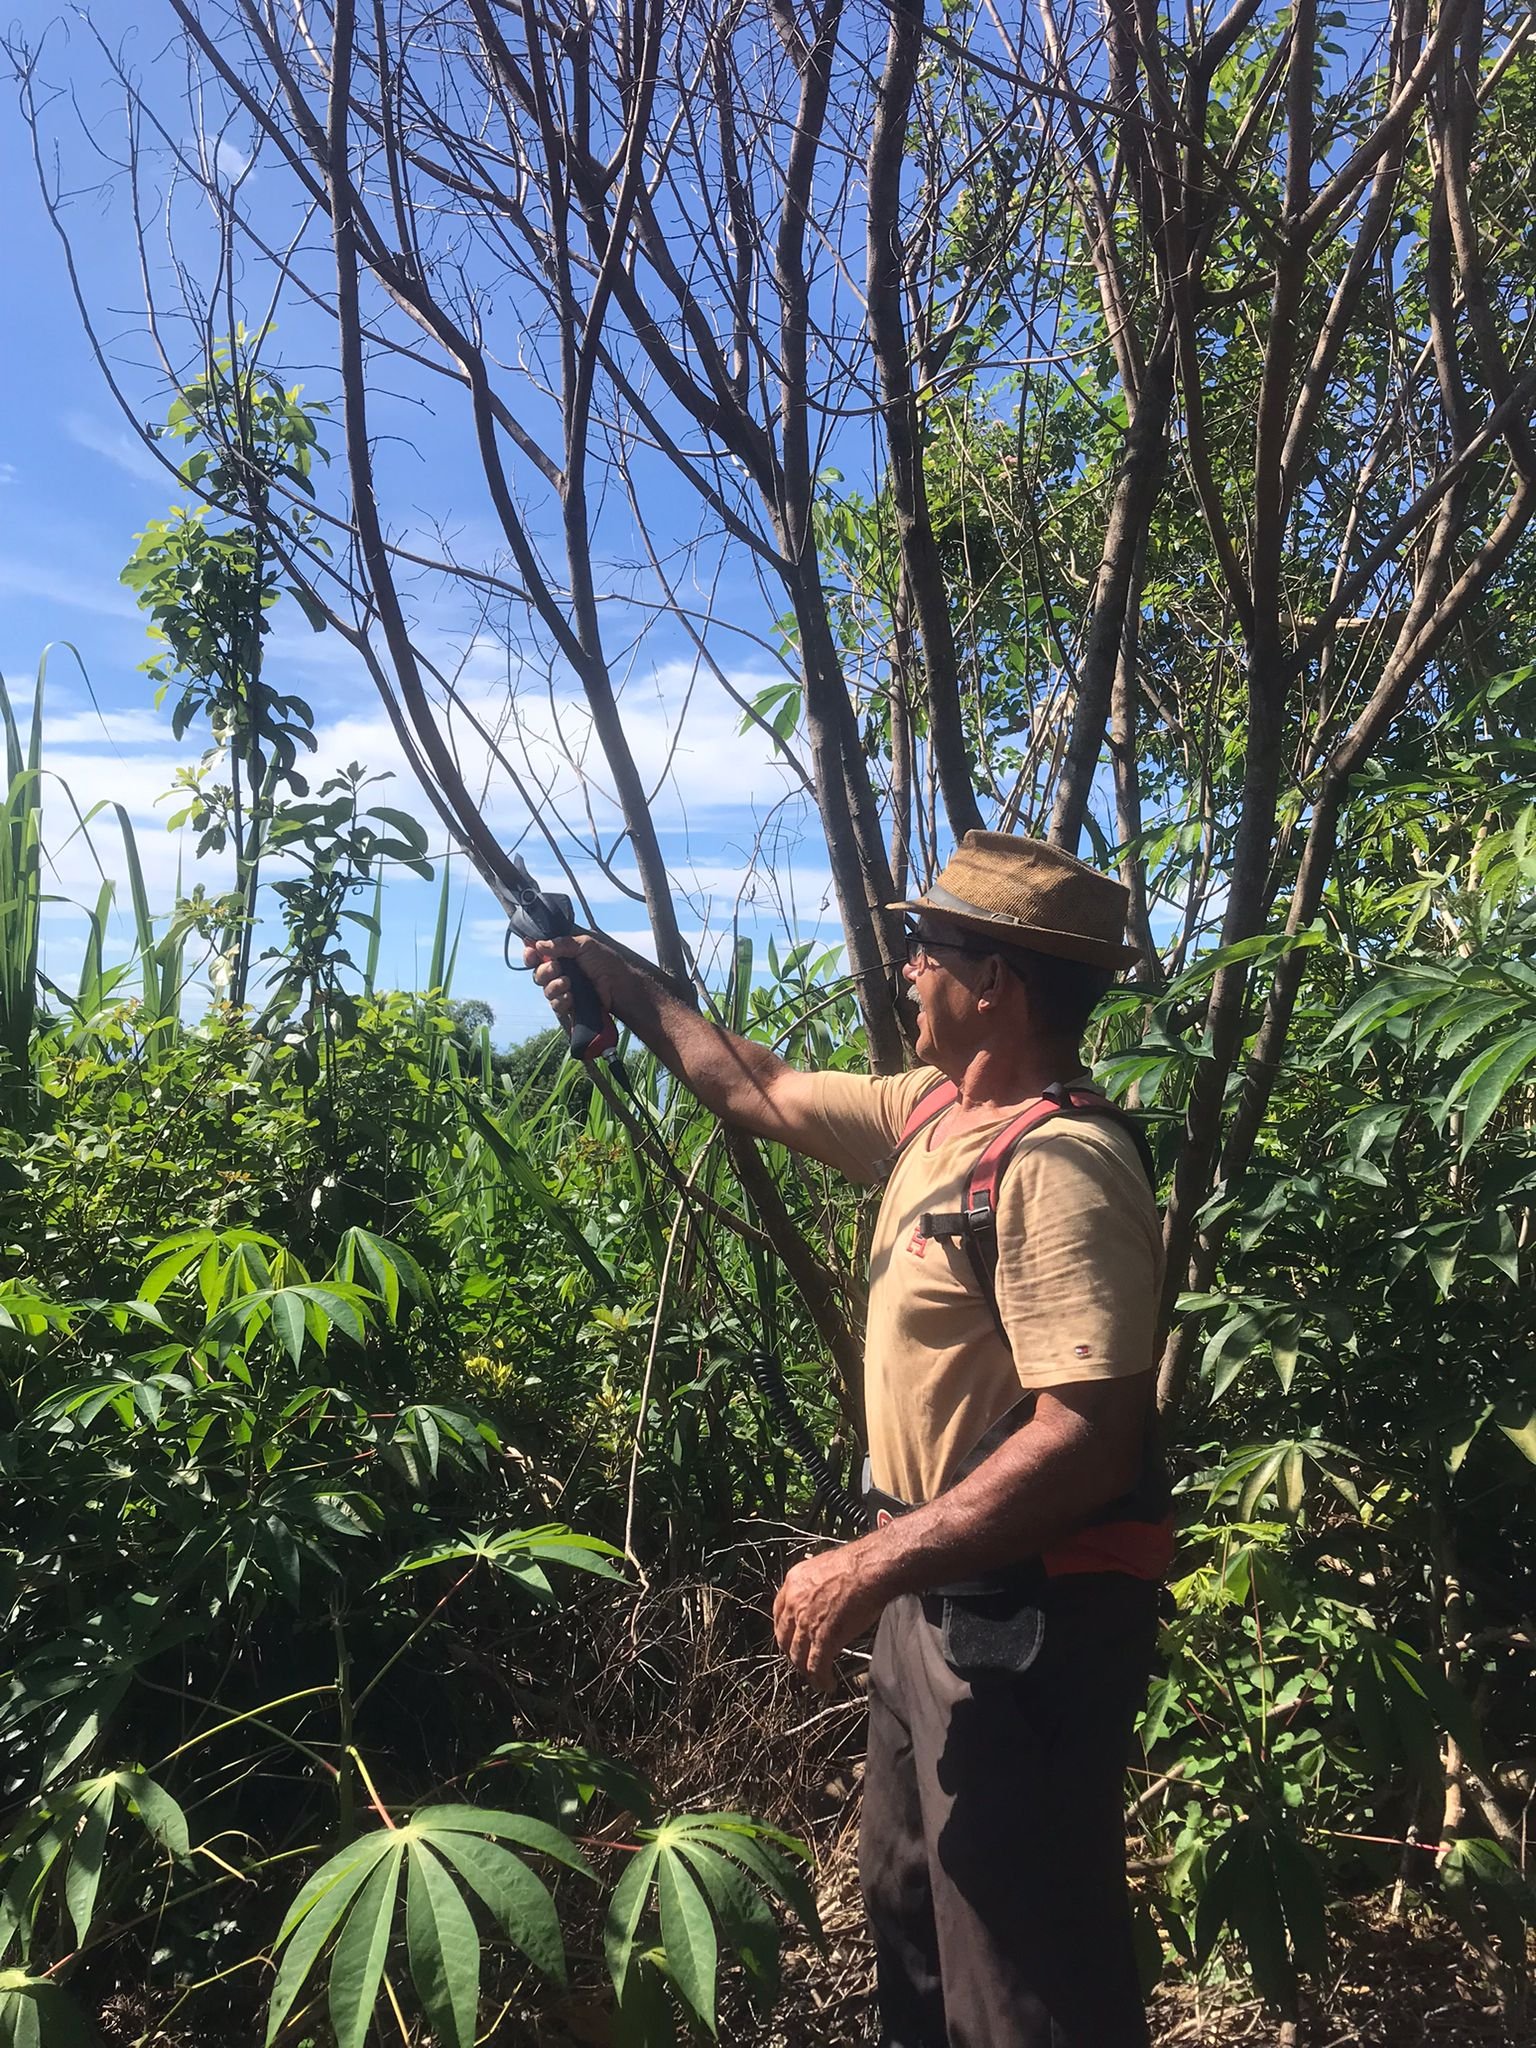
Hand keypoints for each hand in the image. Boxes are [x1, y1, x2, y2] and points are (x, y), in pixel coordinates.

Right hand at [525, 933, 620, 1025]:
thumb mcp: (585, 945)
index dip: (530, 954)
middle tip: (557, 968)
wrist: (619, 985)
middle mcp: (559, 971)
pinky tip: (570, 997)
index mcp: (561, 954)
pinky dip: (560, 1000)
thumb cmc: (606, 963)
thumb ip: (562, 944)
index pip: (537, 954)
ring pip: (545, 989)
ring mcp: (563, 989)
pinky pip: (554, 1004)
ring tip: (568, 983)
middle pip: (537, 973)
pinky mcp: (568, 1004)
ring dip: (554, 985)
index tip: (532, 953)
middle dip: (544, 970)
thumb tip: (539, 944)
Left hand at [772, 1541, 888, 1690]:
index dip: (786, 1631)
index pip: (779, 1613)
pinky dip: (820, 1679)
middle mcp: (794, 1602)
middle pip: (785, 1638)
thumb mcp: (824, 1569)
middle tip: (803, 1662)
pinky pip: (816, 1665)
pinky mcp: (823, 1638)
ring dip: (807, 1671)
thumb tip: (823, 1600)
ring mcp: (806, 1622)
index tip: (792, 1639)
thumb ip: (816, 1587)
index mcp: (793, 1582)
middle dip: (793, 1654)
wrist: (870, 1568)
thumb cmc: (857, 1565)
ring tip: (816, 1679)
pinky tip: (827, 1684)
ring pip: (798, 1656)